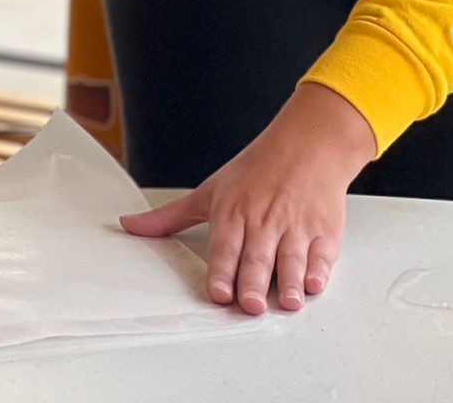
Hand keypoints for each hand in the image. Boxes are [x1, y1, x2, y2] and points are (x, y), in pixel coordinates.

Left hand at [119, 83, 376, 313]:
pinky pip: (321, 255)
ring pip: (291, 260)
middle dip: (254, 283)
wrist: (308, 145)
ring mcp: (295, 227)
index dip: (221, 271)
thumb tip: (128, 226)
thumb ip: (169, 217)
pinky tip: (313, 285)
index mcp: (233, 212)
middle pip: (257, 258)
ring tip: (286, 304)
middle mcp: (264, 221)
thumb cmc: (256, 170)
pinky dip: (318, 270)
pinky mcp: (324, 232)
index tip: (218, 293)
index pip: (225, 247)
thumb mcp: (210, 190)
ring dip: (289, 283)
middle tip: (249, 306)